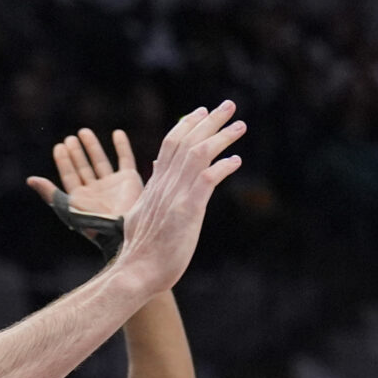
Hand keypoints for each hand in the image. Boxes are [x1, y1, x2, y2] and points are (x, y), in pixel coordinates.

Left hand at [28, 127, 143, 218]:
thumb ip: (50, 193)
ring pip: (100, 162)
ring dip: (92, 147)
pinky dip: (122, 146)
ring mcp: (113, 185)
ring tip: (83, 132)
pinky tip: (117, 133)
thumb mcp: (67, 207)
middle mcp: (96, 191)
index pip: (69, 176)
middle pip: (83, 168)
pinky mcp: (130, 180)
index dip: (64, 162)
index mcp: (81, 199)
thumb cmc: (93, 222)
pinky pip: (125, 159)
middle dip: (76, 153)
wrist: (121, 228)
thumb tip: (30, 180)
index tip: (59, 147)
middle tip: (69, 138)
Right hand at [113, 100, 244, 298]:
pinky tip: (236, 161)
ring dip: (221, 137)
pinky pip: (207, 180)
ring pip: (198, 154)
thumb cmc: (141, 250)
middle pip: (186, 141)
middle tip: (228, 105)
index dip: (187, 125)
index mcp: (155, 185)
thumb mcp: (140, 214)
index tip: (202, 111)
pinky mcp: (188, 210)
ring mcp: (176, 196)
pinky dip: (222, 167)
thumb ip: (150, 192)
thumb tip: (154, 173)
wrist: (137, 271)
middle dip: (208, 120)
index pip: (170, 144)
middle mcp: (165, 185)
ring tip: (240, 125)